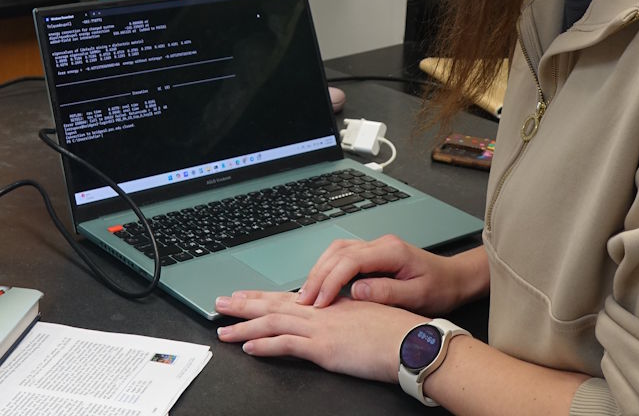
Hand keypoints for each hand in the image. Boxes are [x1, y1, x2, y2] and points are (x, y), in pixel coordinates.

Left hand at [215, 291, 416, 382]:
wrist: (412, 340)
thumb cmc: (398, 333)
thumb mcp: (369, 320)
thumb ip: (348, 320)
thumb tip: (335, 325)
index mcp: (333, 306)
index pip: (292, 299)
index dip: (266, 297)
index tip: (247, 296)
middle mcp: (324, 313)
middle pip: (276, 305)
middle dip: (246, 304)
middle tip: (221, 304)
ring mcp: (323, 328)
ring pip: (275, 322)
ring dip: (246, 326)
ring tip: (224, 330)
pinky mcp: (325, 348)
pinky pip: (288, 344)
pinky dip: (266, 345)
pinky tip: (249, 348)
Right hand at [297, 234, 486, 310]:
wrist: (453, 279)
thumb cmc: (439, 288)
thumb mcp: (417, 296)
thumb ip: (386, 293)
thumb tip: (355, 291)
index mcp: (392, 251)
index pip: (351, 260)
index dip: (331, 281)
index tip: (319, 303)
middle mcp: (381, 244)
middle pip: (339, 253)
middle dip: (318, 276)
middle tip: (304, 302)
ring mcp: (376, 247)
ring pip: (338, 251)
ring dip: (319, 271)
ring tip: (307, 296)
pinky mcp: (373, 255)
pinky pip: (344, 256)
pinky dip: (328, 269)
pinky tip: (322, 286)